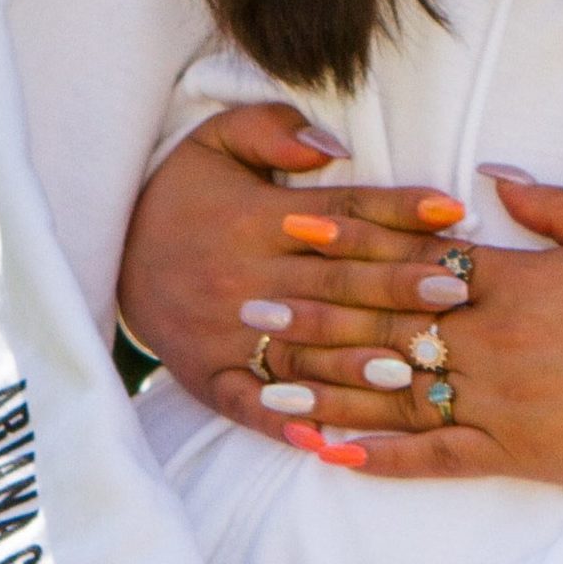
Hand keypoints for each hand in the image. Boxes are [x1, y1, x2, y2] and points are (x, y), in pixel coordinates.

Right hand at [117, 104, 469, 451]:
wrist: (104, 253)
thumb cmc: (180, 194)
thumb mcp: (215, 141)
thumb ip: (271, 129)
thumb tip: (331, 146)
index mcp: (255, 219)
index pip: (341, 214)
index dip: (398, 210)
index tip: (453, 209)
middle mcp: (245, 278)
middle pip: (336, 283)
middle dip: (400, 286)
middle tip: (458, 290)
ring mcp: (226, 333)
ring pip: (304, 350)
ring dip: (358, 361)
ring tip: (414, 366)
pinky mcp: (208, 376)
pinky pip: (250, 403)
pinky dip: (286, 421)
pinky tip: (327, 434)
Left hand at [264, 170, 562, 487]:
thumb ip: (553, 204)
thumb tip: (491, 174)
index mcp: (517, 282)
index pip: (416, 257)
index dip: (351, 242)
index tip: (296, 228)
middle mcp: (494, 342)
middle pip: (386, 326)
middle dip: (315, 316)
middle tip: (250, 309)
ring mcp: (501, 401)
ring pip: (395, 396)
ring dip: (327, 388)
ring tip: (266, 384)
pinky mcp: (517, 453)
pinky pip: (435, 458)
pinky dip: (381, 458)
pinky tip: (333, 454)